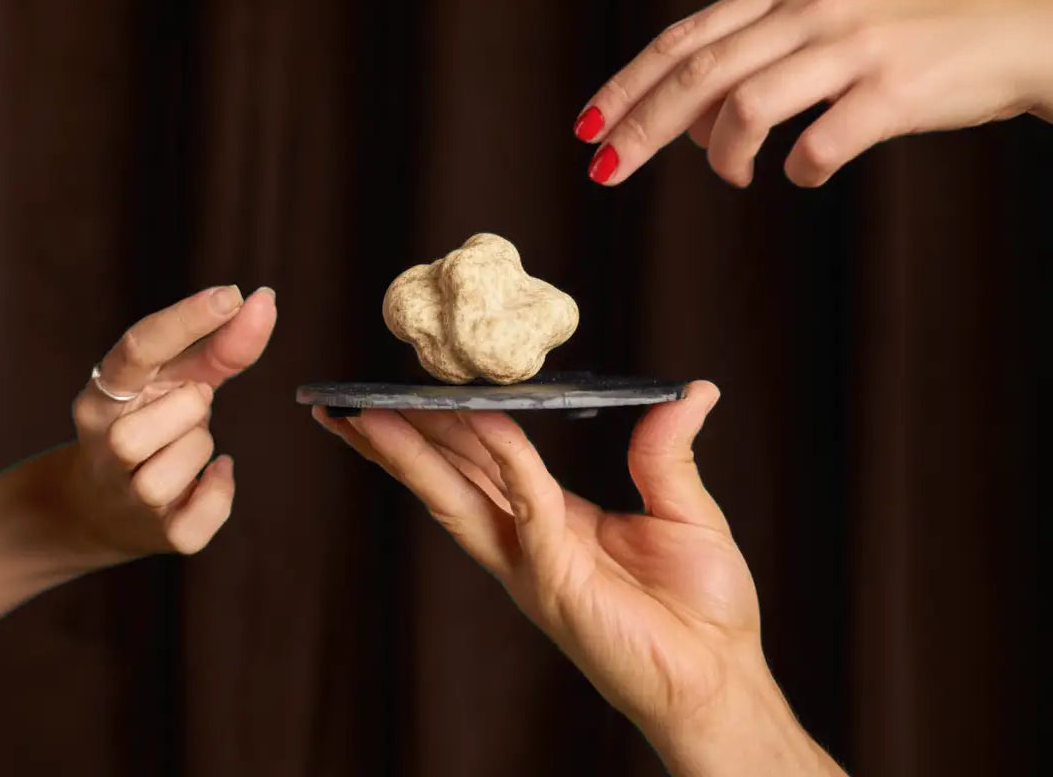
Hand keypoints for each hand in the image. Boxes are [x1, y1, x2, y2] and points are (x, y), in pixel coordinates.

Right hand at [50, 285, 276, 567]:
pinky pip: (207, 509)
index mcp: (103, 394)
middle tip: (185, 414)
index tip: (232, 294)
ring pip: (180, 465)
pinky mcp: (159, 534)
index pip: (138, 349)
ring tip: (186, 448)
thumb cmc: (153, 425)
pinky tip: (207, 477)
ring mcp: (126, 493)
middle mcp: (103, 443)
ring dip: (200, 450)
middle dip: (192, 408)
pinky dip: (219, 490)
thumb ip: (221, 345)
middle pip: (169, 413)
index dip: (186, 319)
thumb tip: (265, 300)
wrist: (102, 509)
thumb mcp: (177, 381)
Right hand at [314, 384, 842, 774]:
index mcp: (551, 521)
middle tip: (349, 404)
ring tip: (363, 415)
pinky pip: (526, 501)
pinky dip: (502, 455)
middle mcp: (527, 542)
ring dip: (409, 453)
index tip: (411, 393)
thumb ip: (666, 449)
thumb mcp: (685, 510)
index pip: (483, 463)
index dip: (445, 428)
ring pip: (457, 492)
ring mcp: (533, 562)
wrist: (720, 678)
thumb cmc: (704, 609)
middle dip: (396, 440)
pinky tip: (479, 417)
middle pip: (448, 477)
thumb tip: (693, 391)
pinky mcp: (555, 577)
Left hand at [574, 0, 1052, 187]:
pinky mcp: (894, 91)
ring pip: (747, 108)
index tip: (587, 125)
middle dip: (640, 127)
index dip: (628, 85)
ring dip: (723, 156)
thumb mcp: (831, 14)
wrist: (1025, 23)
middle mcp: (812, 9)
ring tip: (732, 175)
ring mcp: (854, 47)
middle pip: (697, 75)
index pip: (684, 40)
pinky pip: (819, 145)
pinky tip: (806, 174)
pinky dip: (800, 171)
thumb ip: (759, 54)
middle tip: (605, 169)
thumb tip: (691, 125)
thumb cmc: (919, 27)